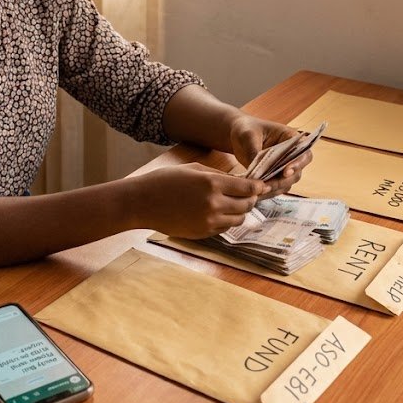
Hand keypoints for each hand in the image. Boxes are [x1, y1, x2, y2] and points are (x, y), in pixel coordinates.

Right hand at [133, 163, 267, 238]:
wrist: (142, 203)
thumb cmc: (164, 181)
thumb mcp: (193, 169)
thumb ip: (218, 175)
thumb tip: (238, 180)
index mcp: (212, 183)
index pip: (247, 188)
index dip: (257, 187)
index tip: (260, 186)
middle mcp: (213, 204)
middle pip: (246, 205)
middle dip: (250, 199)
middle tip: (248, 194)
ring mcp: (208, 222)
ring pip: (238, 219)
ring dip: (239, 211)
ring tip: (233, 204)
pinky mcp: (202, 233)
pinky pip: (224, 228)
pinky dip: (226, 221)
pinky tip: (217, 212)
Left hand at [228, 113, 312, 194]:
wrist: (237, 135)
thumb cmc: (246, 129)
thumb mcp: (248, 136)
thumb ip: (254, 152)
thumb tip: (257, 173)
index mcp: (291, 138)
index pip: (303, 153)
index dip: (298, 164)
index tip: (285, 172)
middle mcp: (291, 154)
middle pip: (296, 173)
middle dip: (282, 181)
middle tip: (267, 186)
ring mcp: (283, 167)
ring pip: (286, 183)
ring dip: (274, 189)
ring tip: (259, 191)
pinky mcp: (274, 176)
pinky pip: (275, 188)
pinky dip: (267, 192)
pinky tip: (255, 194)